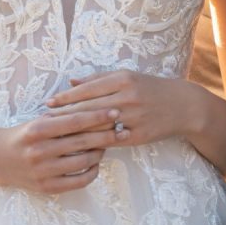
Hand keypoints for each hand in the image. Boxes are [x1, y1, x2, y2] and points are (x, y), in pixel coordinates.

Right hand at [0, 109, 119, 193]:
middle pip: (82, 142)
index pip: (75, 121)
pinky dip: (91, 172)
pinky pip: (78, 182)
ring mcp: (44, 171)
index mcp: (38, 129)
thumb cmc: (24, 135)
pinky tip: (96, 163)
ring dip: (100, 152)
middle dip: (106, 134)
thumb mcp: (39, 120)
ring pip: (83, 162)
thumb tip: (95, 109)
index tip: (115, 112)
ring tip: (108, 144)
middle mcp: (41, 151)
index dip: (98, 116)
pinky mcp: (47, 188)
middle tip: (122, 128)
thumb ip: (63, 116)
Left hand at [46, 71, 190, 146]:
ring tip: (56, 137)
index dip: (65, 98)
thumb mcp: (126, 76)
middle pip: (89, 108)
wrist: (181, 105)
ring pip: (98, 127)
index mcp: (121, 79)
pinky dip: (94, 144)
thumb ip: (98, 79)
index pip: (87, 89)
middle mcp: (126, 96)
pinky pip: (111, 141)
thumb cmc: (149, 87)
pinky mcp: (138, 136)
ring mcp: (133, 117)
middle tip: (44, 123)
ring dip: (75, 132)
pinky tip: (79, 148)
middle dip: (65, 116)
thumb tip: (71, 81)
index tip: (48, 104)